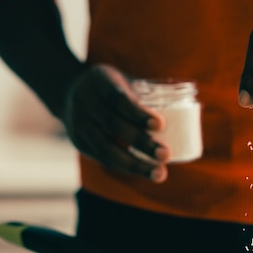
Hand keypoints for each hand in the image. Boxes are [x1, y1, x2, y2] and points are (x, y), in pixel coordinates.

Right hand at [61, 64, 170, 181]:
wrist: (66, 91)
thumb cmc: (110, 85)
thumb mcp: (122, 79)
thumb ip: (145, 94)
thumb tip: (186, 111)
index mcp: (99, 81)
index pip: (118, 98)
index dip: (138, 113)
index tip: (161, 124)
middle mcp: (84, 102)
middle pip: (114, 125)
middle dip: (142, 142)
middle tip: (166, 155)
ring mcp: (78, 124)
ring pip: (107, 148)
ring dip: (135, 164)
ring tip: (159, 173)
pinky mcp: (79, 142)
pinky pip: (103, 158)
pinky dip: (125, 166)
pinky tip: (145, 172)